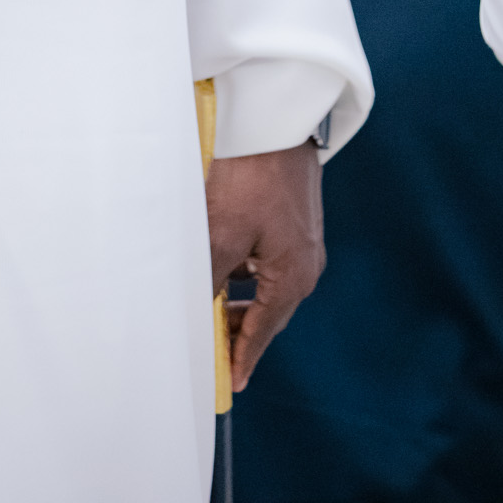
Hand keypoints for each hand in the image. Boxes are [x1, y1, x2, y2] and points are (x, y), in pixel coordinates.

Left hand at [206, 143, 325, 392]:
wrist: (277, 119)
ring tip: (205, 304)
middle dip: (237, 328)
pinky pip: (265, 257)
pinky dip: (242, 267)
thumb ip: (211, 280)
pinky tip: (218, 261)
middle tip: (209, 346)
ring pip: (263, 283)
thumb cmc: (253, 174)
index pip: (262, 331)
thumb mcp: (224, 232)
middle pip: (267, 311)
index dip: (242, 357)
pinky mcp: (291, 218)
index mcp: (294, 276)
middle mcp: (305, 263)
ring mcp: (300, 239)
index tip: (228, 384)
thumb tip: (197, 313)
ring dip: (236, 295)